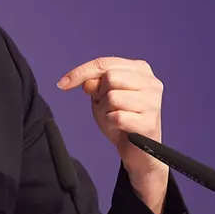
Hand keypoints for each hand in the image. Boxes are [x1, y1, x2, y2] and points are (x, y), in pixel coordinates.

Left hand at [57, 57, 168, 212]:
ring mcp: (152, 102)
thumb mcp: (102, 96)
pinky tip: (119, 128)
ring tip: (114, 118)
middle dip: (100, 94)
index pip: (104, 63)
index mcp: (141, 69)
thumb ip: (95, 84)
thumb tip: (88, 83)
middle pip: (110, 77)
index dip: (81, 72)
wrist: (138, 150)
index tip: (62, 83)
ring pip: (112, 97)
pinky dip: (110, 123)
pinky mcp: (149, 122)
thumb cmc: (121, 118)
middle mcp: (151, 83)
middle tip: (106, 106)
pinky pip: (116, 117)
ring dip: (105, 110)